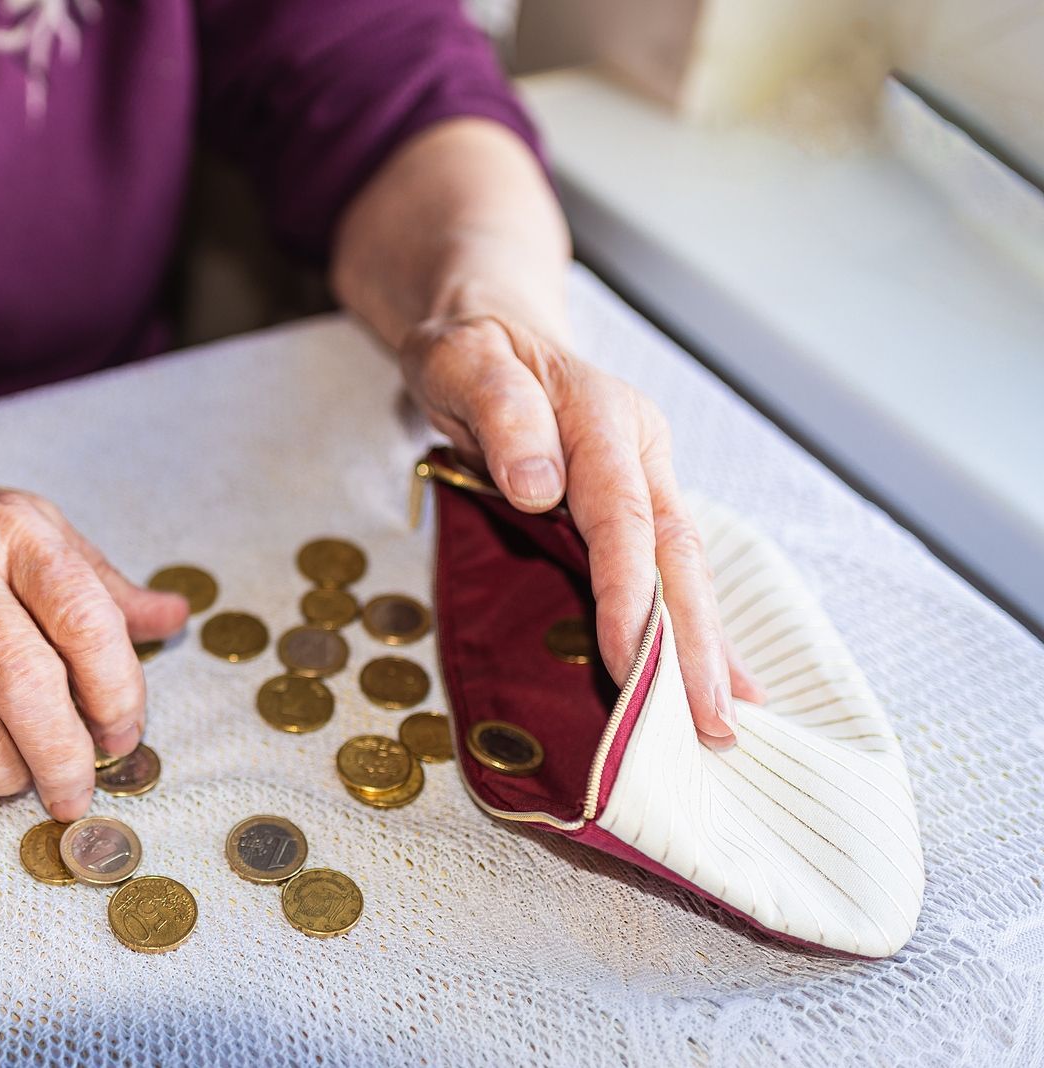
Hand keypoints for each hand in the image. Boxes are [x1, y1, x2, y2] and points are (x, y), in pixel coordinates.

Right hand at [0, 452, 189, 814]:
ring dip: (0, 773)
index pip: (84, 619)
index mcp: (11, 530)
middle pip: (21, 682)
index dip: (118, 691)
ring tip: (18, 778)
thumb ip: (100, 585)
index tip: (124, 733)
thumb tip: (175, 620)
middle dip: (63, 754)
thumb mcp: (29, 528)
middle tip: (77, 791)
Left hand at [400, 314, 763, 747]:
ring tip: (722, 723)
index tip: (630, 661)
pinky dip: (691, 630)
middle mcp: (639, 453)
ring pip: (684, 571)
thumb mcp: (463, 361)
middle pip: (677, 553)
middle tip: (708, 724)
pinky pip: (667, 574)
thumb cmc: (472, 353)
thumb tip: (539, 487)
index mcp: (603, 417)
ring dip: (703, 648)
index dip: (630, 591)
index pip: (622, 515)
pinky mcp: (635, 510)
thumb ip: (501, 412)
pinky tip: (716, 682)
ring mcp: (644, 482)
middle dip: (693, 643)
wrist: (490, 333)